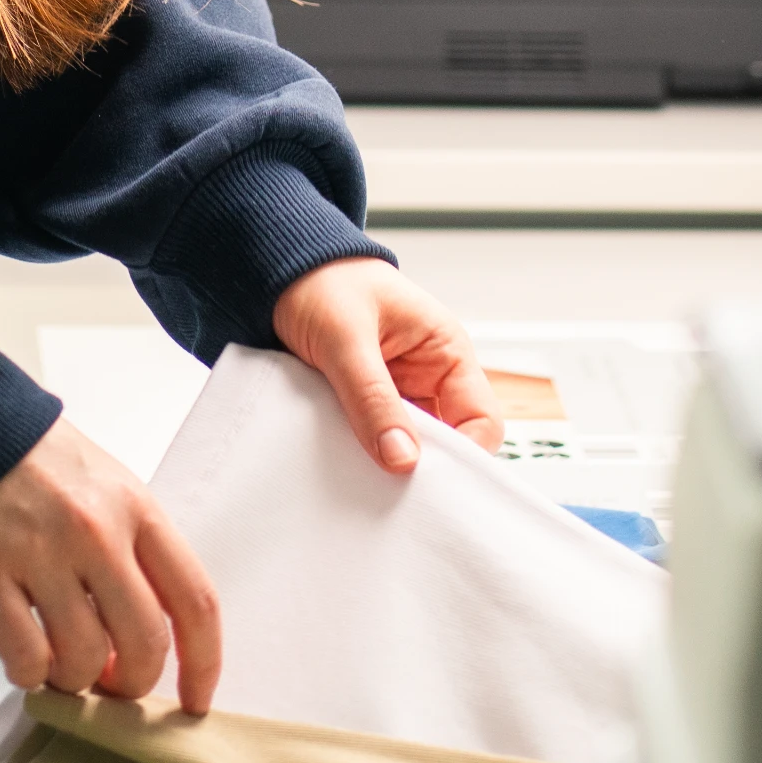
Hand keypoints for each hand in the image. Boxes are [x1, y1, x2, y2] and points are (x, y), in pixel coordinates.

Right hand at [0, 414, 221, 713]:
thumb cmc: (34, 458)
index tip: (195, 699)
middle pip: (144, 645)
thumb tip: (143, 631)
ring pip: (84, 660)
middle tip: (110, 681)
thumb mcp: (107, 483)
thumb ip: (133, 548)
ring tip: (58, 660)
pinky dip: (29, 674)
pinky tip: (22, 654)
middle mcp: (96, 532)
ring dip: (75, 678)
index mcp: (135, 507)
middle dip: (132, 683)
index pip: (193, 599)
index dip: (203, 663)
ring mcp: (40, 555)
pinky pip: (26, 659)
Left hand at [272, 257, 502, 474]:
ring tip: (365, 479)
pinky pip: (378, 444)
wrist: (280, 271)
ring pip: (411, 449)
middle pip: (449, 444)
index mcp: (446, 351)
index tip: (429, 481)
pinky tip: (347, 466)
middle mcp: (430, 377)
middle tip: (394, 491)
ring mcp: (399, 394)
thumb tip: (403, 458)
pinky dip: (365, 457)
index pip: (481, 419)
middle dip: (425, 468)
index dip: (465, 455)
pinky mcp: (368, 407)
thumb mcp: (346, 337)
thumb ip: (373, 397)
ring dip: (390, 463)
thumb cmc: (323, 281)